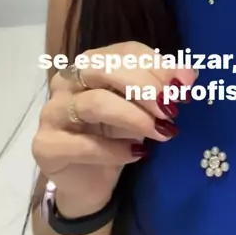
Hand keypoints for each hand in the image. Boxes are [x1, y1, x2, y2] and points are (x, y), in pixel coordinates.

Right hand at [32, 41, 196, 217]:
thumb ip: (163, 88)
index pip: (125, 51)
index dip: (157, 65)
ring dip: (135, 117)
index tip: (186, 85)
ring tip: (162, 132)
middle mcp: (67, 80)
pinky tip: (137, 154)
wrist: (89, 183)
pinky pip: (84, 144)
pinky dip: (115, 150)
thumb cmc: (115, 136)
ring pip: (96, 103)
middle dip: (144, 86)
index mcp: (91, 63)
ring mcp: (53, 111)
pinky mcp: (46, 145)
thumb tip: (189, 75)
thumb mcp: (143, 109)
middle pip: (104, 68)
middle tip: (171, 108)